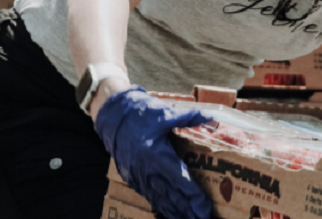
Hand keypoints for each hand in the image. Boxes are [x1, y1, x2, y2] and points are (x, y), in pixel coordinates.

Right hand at [95, 86, 212, 218]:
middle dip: (188, 210)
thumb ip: (189, 118)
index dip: (193, 196)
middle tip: (203, 218)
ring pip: (160, 200)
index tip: (205, 207)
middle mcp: (146, 170)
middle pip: (172, 196)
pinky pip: (150, 197)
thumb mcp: (165, 113)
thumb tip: (210, 118)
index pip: (179, 180)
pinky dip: (162, 207)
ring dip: (176, 212)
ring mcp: (138, 177)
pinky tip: (172, 213)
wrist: (112, 117)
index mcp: (156, 154)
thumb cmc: (139, 114)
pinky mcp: (133, 179)